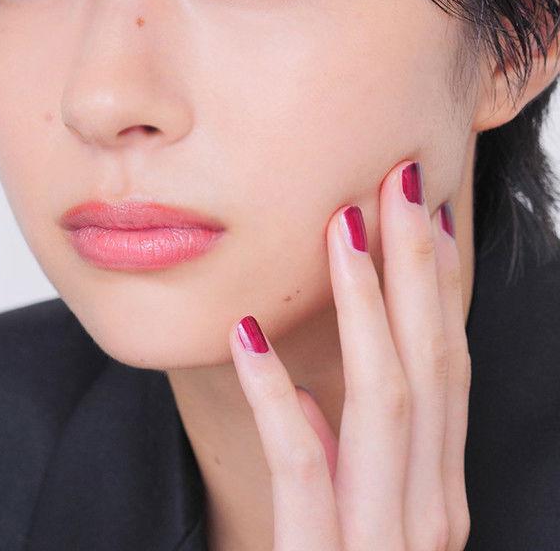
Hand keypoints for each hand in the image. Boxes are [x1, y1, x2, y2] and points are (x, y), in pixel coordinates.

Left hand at [229, 159, 471, 550]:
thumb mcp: (362, 519)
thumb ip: (359, 457)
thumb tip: (320, 381)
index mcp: (436, 495)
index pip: (447, 369)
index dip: (439, 286)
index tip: (423, 210)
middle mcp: (428, 514)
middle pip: (429, 366)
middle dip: (415, 267)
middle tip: (398, 180)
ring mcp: (386, 544)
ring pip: (386, 401)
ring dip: (363, 306)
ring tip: (339, 227)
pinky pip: (304, 471)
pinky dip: (278, 399)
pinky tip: (247, 338)